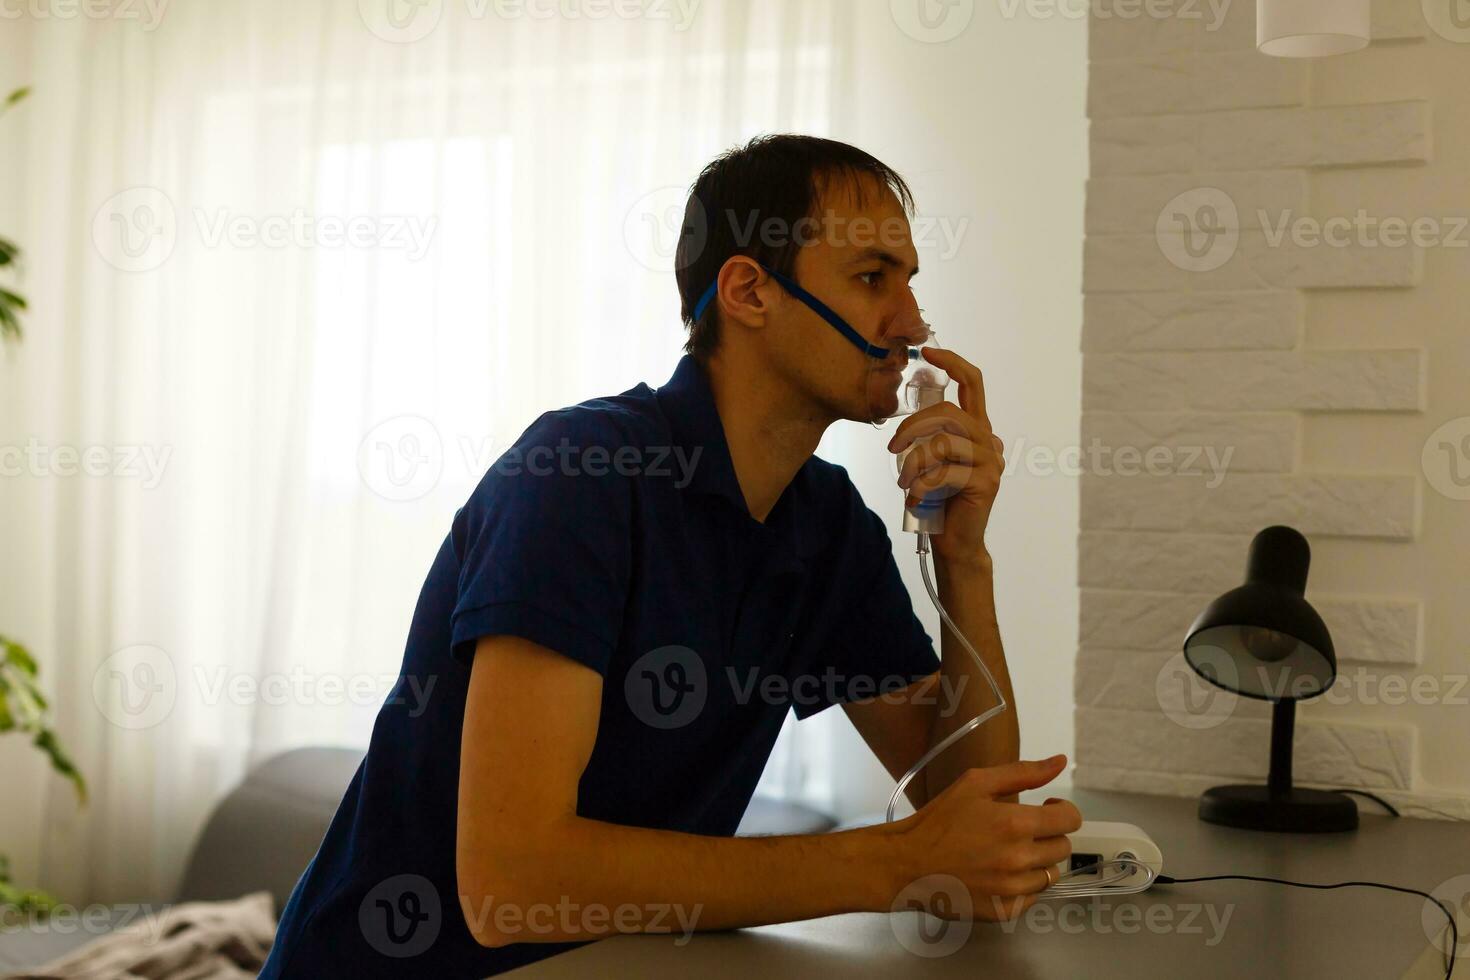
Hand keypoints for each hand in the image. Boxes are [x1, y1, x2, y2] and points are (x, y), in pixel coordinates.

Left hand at [886, 347, 1002, 568]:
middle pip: (948, 412)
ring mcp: (991, 461)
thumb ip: (927, 437)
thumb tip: (905, 421)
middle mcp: (989, 440)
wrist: (954, 542)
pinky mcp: (986, 481)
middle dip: (912, 427)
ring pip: (943, 442)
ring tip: (905, 484)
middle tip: (892, 448)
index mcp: (976, 430)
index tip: (928, 352)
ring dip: (914, 464)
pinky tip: (917, 499)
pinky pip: (944, 471)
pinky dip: (922, 485)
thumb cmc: (937, 500)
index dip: (953, 363)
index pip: (973, 384)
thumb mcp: (929, 461)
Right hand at [893, 756, 1081, 921]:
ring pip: (1050, 874)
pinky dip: (1023, 886)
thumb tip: (1059, 762)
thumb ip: (1022, 772)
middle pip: (1063, 847)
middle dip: (1047, 835)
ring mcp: (1013, 889)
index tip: (1047, 808)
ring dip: (1037, 862)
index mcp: (1016, 824)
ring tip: (1008, 853)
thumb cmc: (939, 821)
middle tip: (1020, 831)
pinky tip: (1000, 874)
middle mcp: (1020, 859)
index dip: (1063, 811)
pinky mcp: (1005, 911)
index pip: (1070, 820)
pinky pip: (1033, 897)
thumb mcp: (975, 784)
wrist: (908, 863)